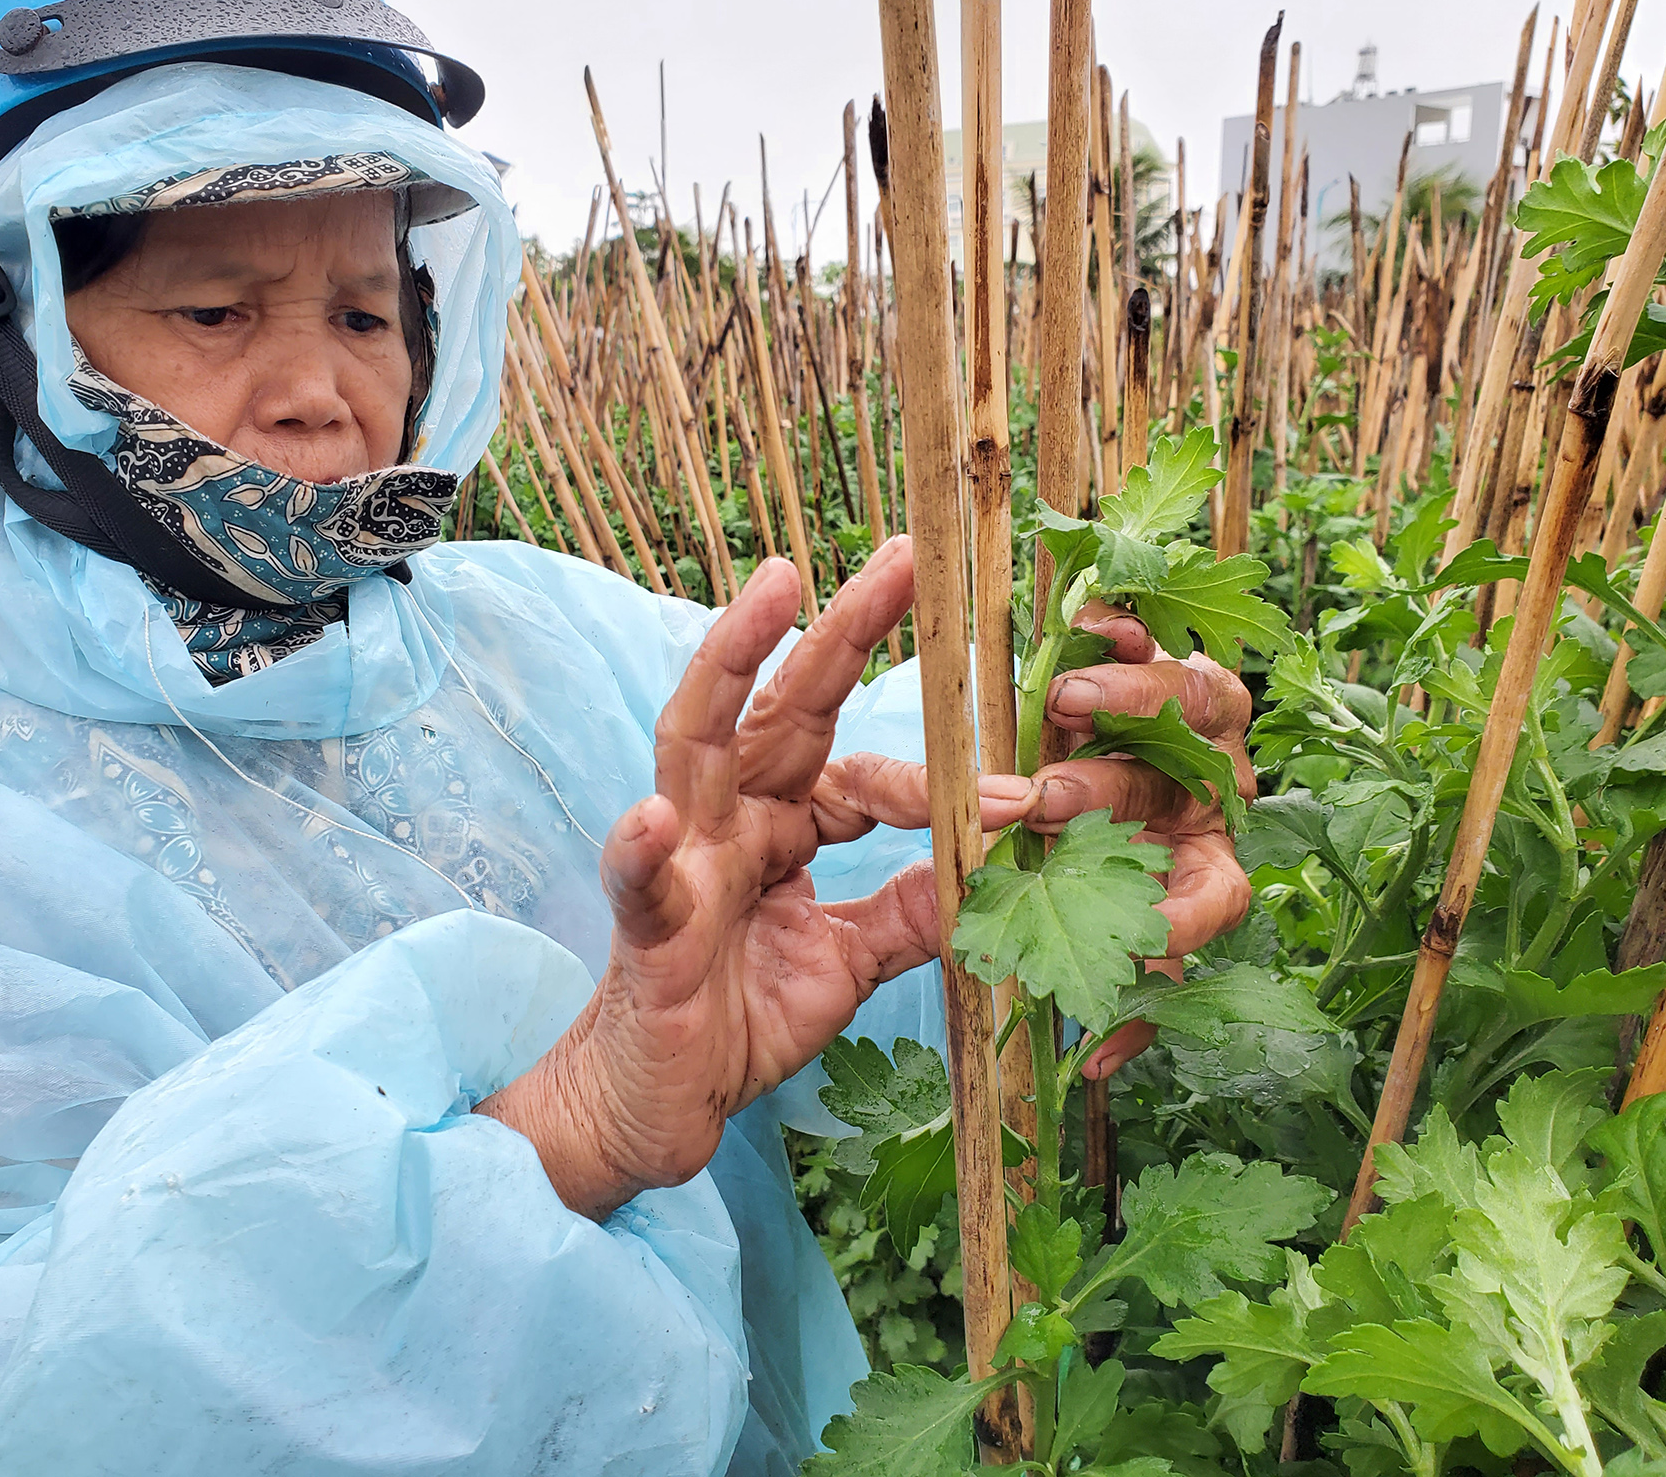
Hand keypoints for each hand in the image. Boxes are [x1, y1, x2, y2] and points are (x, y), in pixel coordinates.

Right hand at [478, 537, 1029, 1219]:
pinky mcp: (645, 933)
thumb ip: (910, 909)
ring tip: (771, 594)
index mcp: (780, 828)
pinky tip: (652, 819)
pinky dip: (640, 852)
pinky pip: (640, 884)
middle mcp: (727, 822)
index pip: (858, 771)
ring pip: (698, 743)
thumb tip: (991, 857)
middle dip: (838, 629)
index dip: (935, 777)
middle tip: (899, 556)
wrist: (656, 1110)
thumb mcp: (849, 962)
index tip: (1025, 791)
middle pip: (783, 708)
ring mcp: (681, 865)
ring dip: (732, 662)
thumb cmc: (738, 1020)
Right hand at [1032, 602, 1254, 1077]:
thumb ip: (1114, 991)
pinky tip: (1092, 625)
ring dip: (1129, 700)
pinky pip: (1153, 632)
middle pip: (1184, 784)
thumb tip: (1094, 1065)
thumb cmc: (1093, 880)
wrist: (1068, 787)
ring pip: (1193, 699)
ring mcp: (1195, 720)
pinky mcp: (1156, 656)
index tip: (1136, 934)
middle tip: (1044, 799)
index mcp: (1207, 867)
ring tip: (1063, 701)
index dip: (1183, 919)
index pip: (1216, 899)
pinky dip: (1123, 629)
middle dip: (1109, 791)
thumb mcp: (1105, 938)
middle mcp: (1211, 791)